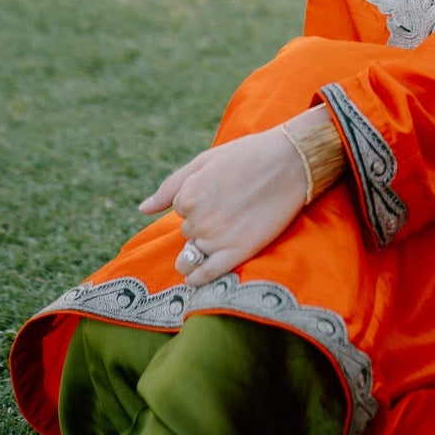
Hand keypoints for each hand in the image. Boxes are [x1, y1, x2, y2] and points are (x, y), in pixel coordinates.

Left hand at [140, 125, 308, 285]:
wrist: (291, 162)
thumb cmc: (248, 155)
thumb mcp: (205, 161)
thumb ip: (170, 186)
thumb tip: (143, 209)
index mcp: (188, 196)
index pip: (181, 211)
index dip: (199, 204)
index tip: (221, 194)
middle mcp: (198, 220)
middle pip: (188, 231)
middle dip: (203, 224)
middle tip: (230, 210)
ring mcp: (217, 239)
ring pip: (194, 252)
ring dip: (200, 249)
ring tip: (219, 238)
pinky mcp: (238, 252)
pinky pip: (206, 273)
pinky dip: (197, 278)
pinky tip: (195, 278)